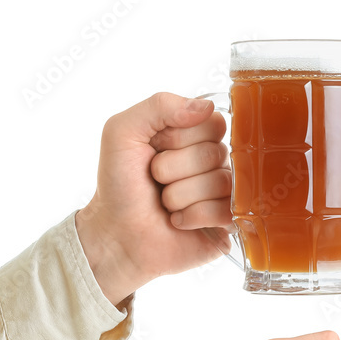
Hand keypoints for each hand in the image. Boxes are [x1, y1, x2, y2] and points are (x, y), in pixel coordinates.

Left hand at [75, 92, 232, 306]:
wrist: (114, 234)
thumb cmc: (119, 184)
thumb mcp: (123, 132)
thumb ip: (159, 105)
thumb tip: (206, 106)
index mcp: (195, 135)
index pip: (212, 121)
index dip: (178, 138)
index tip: (154, 149)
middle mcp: (213, 161)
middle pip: (215, 152)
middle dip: (173, 168)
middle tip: (156, 181)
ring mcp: (223, 193)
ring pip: (220, 182)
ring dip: (179, 195)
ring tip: (164, 203)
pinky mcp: (226, 222)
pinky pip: (225, 210)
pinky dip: (192, 216)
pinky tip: (177, 221)